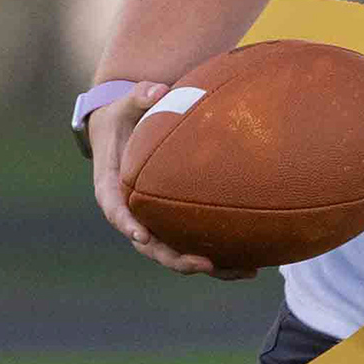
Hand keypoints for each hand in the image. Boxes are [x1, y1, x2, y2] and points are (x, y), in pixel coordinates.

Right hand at [85, 83, 245, 277]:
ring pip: (174, 253)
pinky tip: (251, 266)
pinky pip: (192, 244)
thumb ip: (140, 97)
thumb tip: (158, 90)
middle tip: (203, 264)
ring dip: (206, 267)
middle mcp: (132, 212)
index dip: (127, 225)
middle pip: (149, 245)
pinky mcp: (172, 222)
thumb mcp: (127, 104)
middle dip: (175, 258)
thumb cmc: (125, 116)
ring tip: (242, 272)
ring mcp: (153, 221)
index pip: (115, 210)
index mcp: (112, 186)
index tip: (141, 236)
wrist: (124, 131)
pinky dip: (219, 258)